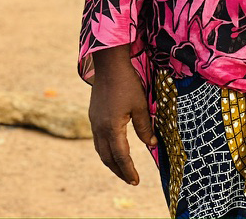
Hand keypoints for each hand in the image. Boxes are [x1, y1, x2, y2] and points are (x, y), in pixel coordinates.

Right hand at [89, 45, 156, 184]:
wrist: (108, 64)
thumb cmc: (127, 83)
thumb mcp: (140, 105)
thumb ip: (145, 128)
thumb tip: (152, 144)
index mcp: (112, 128)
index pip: (121, 157)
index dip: (128, 171)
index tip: (136, 181)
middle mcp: (99, 128)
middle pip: (107, 157)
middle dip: (119, 171)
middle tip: (130, 179)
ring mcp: (94, 121)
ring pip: (100, 149)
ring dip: (111, 161)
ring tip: (122, 168)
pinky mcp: (93, 114)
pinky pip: (98, 139)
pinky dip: (106, 149)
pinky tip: (113, 147)